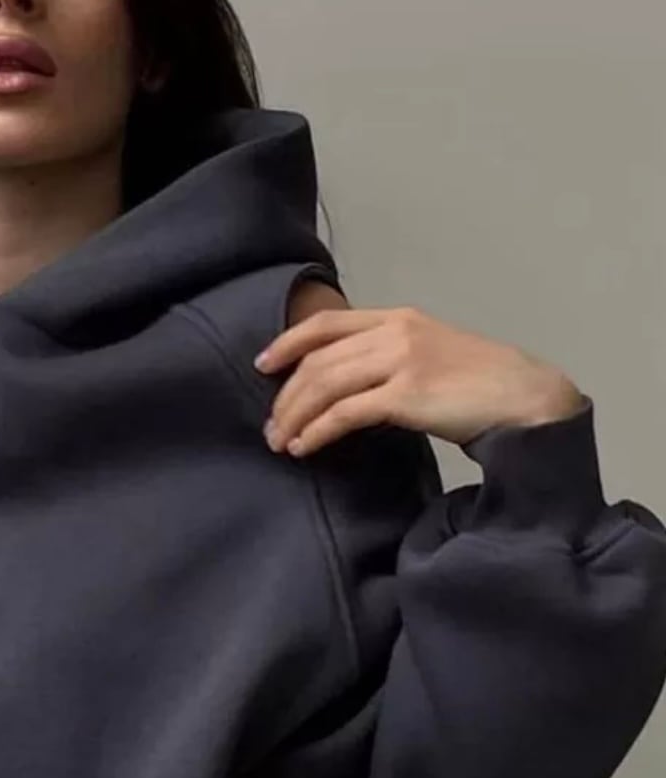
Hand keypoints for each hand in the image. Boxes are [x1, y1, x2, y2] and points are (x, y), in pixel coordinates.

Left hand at [253, 305, 586, 456]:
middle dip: (286, 396)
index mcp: (398, 318)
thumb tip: (343, 387)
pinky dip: (318, 431)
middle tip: (270, 427)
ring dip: (295, 417)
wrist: (526, 398)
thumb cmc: (479, 384)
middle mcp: (395, 332)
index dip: (288, 343)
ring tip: (280, 442)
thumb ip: (389, 359)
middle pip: (318, 361)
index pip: (327, 323)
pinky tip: (305, 447)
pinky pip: (345, 413)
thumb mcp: (430, 355)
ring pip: (325, 385)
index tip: (262, 365)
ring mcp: (402, 361)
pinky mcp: (407, 394)